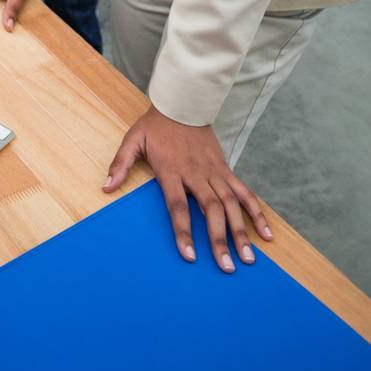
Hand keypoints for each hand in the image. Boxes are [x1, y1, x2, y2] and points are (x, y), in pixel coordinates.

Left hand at [104, 105, 272, 272]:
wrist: (183, 102)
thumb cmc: (156, 125)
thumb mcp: (133, 140)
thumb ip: (120, 164)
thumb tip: (105, 187)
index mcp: (172, 171)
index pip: (178, 207)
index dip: (184, 232)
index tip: (190, 256)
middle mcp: (196, 174)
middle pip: (211, 210)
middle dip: (219, 240)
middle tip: (227, 267)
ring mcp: (214, 172)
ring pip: (232, 205)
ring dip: (241, 232)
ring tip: (248, 258)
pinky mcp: (226, 168)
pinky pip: (244, 192)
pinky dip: (256, 212)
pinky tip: (265, 233)